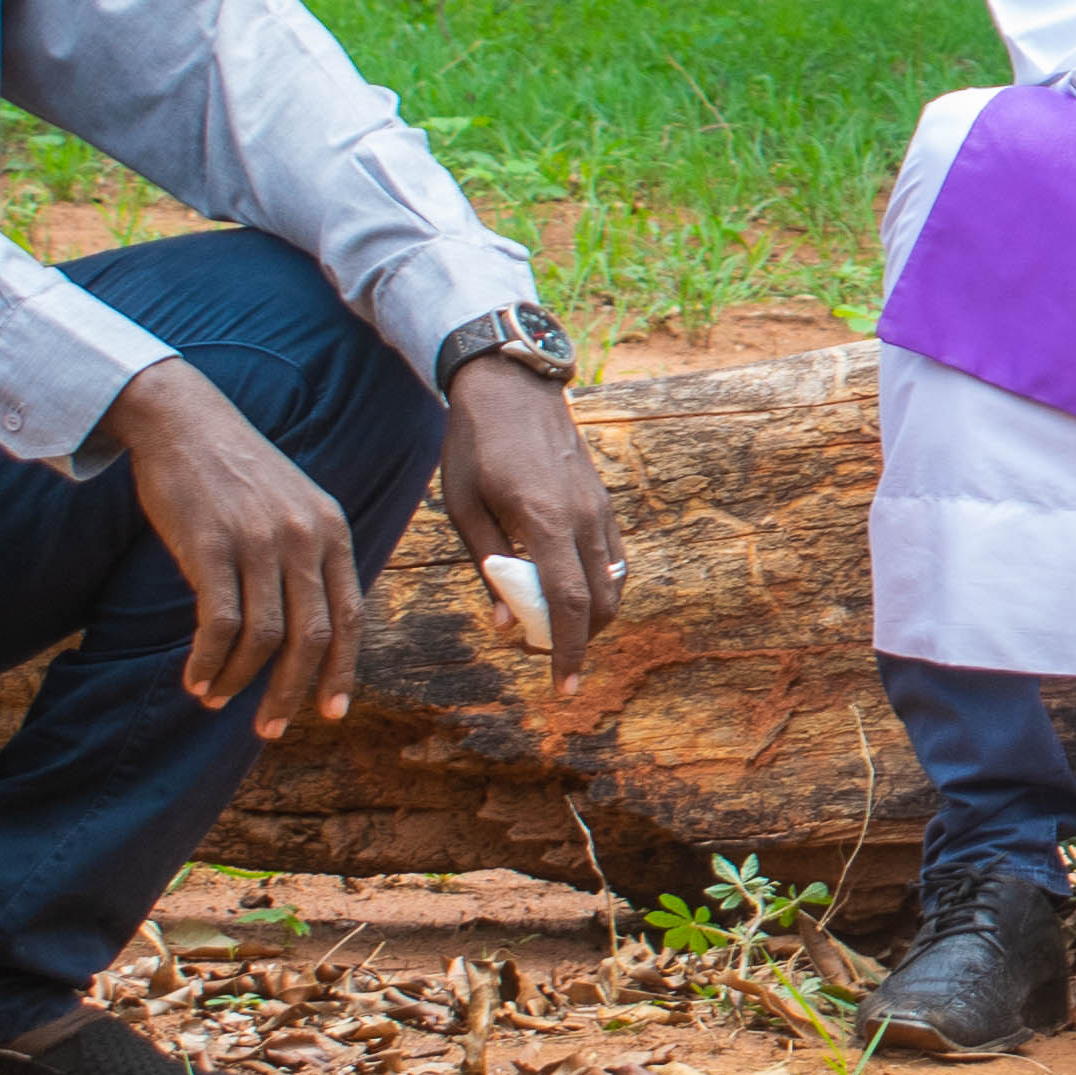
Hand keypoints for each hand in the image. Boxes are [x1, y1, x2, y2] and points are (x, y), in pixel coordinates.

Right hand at [97, 359, 364, 738]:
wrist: (184, 420)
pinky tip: (195, 679)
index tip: (332, 711)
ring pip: (263, 638)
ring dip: (240, 682)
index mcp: (333, 531)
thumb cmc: (237, 473)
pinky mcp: (211, 545)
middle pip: (311, 637)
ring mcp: (258, 541)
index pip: (350, 616)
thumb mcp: (294, 506)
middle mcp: (304, 537)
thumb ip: (309, 559)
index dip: (342, 670)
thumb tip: (313, 631)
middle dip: (292, 692)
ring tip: (216, 700)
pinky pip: (218, 624)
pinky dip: (208, 662)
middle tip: (270, 730)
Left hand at [439, 363, 624, 680]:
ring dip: (590, 616)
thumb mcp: (462, 507)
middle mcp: (583, 517)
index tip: (563, 688)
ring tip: (551, 626)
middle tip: (543, 657)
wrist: (511, 385)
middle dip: (579, 641)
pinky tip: (568, 590)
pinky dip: (598, 586)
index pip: (569, 604)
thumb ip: (487, 568)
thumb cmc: (474, 446)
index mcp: (544, 521)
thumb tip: (505, 623)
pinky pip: (613, 558)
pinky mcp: (604, 500)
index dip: (568, 652)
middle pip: (601, 603)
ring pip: (613, 583)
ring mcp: (600, 507)